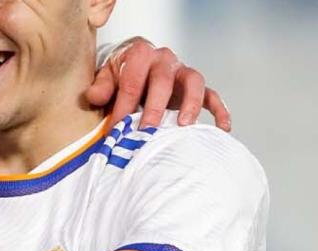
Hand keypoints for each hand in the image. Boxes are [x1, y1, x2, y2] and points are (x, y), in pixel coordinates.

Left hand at [86, 37, 231, 131]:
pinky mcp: (194, 86)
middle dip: (154, 107)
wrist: (135, 64)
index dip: (123, 106)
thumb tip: (95, 97)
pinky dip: (219, 110)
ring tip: (184, 125)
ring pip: (193, 83)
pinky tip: (222, 127)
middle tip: (147, 130)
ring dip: (190, 103)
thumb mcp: (106, 75)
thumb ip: (100, 86)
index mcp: (140, 54)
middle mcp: (164, 59)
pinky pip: (212, 95)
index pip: (132, 81)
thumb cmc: (120, 73)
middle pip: (162, 81)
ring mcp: (182, 72)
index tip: (116, 129)